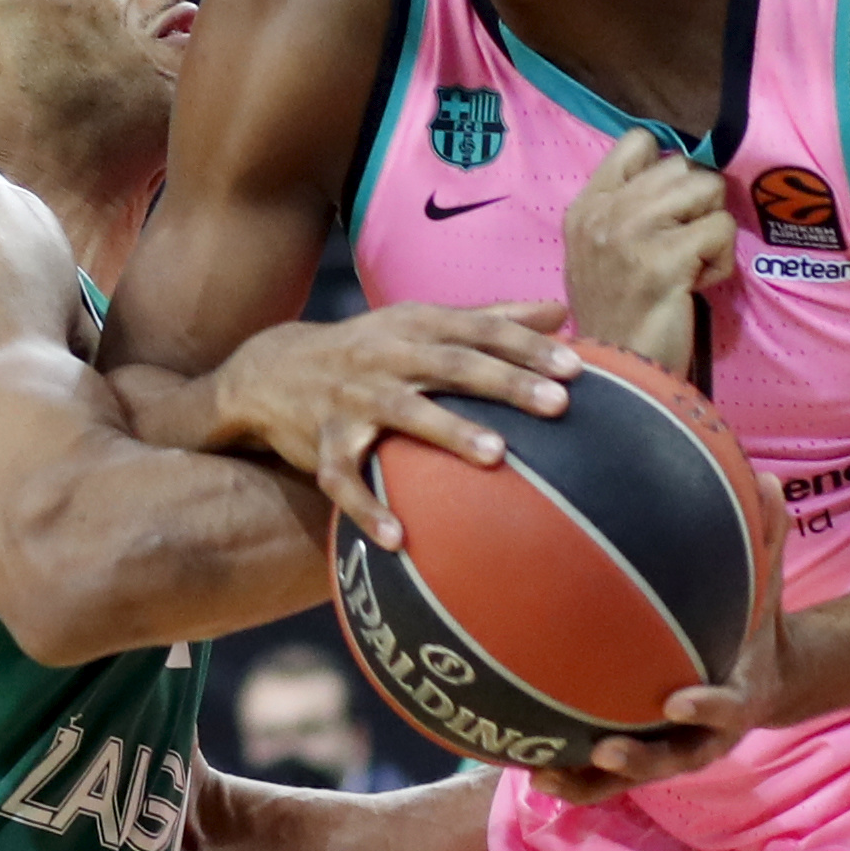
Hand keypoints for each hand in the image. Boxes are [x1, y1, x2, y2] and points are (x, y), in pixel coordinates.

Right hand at [214, 301, 578, 547]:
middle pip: (450, 365)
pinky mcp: (322, 443)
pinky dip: (366, 507)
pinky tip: (398, 539)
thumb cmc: (373, 349)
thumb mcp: (422, 323)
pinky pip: (343, 479)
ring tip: (496, 456)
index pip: (480, 330)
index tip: (576, 367)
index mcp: (417, 325)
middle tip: (557, 404)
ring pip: (402, 413)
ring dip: (448, 432)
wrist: (272, 370)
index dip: (527, 346)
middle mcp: (385, 356)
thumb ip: (492, 318)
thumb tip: (562, 311)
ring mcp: (352, 399)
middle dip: (504, 381)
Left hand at [532, 476, 790, 803]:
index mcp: (737, 699)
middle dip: (640, 760)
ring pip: (629, 777)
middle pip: (673, 758)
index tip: (677, 699)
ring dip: (589, 781)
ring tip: (543, 777)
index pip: (726, 708)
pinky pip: (603, 773)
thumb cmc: (757, 626)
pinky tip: (524, 762)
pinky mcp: (642, 753)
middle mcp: (702, 734)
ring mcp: (669, 749)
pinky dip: (570, 773)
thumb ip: (768, 541)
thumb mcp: (769, 586)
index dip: (706, 708)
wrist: (764, 682)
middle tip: (605, 750)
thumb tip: (771, 480)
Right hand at [564, 130, 737, 373]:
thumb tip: (678, 171)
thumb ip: (624, 208)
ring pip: (707, 190)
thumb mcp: (598, 252)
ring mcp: (632, 233)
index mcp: (586, 206)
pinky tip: (694, 286)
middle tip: (682, 246)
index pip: (637, 141)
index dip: (666, 168)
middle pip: (682, 166)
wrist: (616, 373)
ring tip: (689, 264)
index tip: (670, 208)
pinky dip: (719, 262)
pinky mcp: (665, 259)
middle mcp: (605, 212)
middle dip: (696, 205)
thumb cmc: (616, 316)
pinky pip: (720, 230)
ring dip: (710, 229)